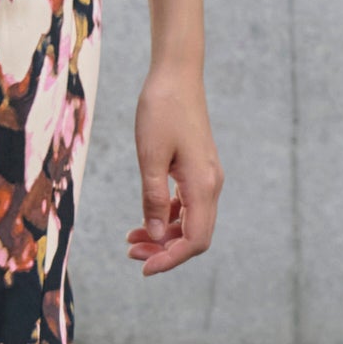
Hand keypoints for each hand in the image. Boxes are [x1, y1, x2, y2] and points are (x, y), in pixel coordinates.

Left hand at [126, 60, 221, 275]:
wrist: (177, 74)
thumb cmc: (161, 109)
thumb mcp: (150, 156)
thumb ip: (154, 199)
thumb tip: (157, 237)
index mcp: (203, 184)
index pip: (195, 240)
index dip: (171, 259)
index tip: (144, 268)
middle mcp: (211, 185)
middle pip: (194, 235)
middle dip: (165, 250)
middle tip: (131, 253)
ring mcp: (207, 177)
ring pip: (190, 221)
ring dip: (164, 235)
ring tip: (132, 239)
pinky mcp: (199, 169)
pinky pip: (187, 204)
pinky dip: (167, 217)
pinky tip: (145, 219)